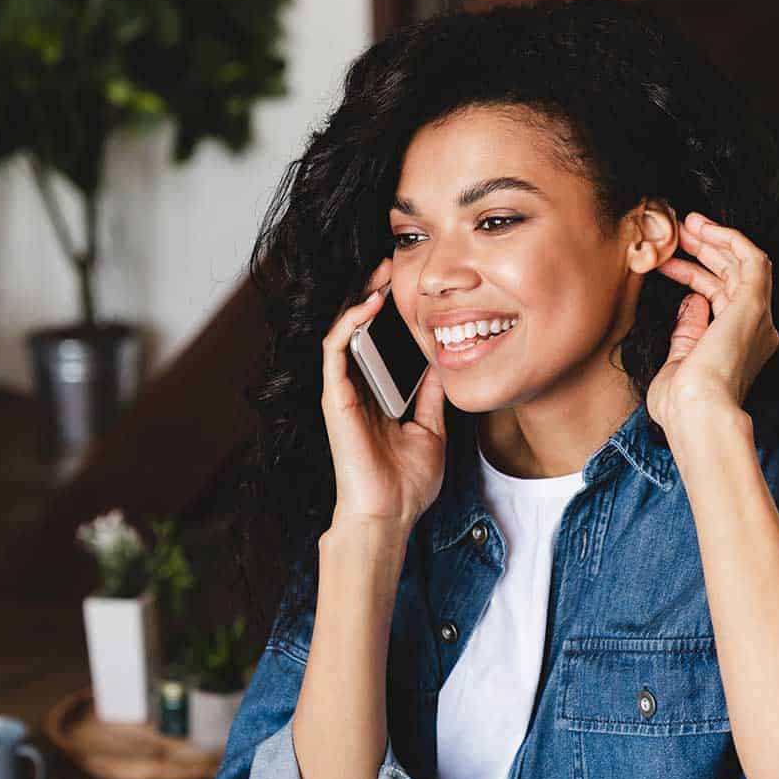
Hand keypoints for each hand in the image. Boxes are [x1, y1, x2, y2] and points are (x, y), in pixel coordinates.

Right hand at [320, 259, 447, 530]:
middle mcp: (356, 388)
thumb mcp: (431, 429)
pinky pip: (335, 351)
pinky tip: (368, 305)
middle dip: (372, 292)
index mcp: (376, 394)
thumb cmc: (406, 483)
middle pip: (358, 329)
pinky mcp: (335, 397)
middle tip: (393, 262)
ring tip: (380, 272)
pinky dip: (349, 323)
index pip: (378, 340)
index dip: (389, 310)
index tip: (410, 283)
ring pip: (342, 330)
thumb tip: (443, 363)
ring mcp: (343, 391)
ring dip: (359, 298)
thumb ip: (430, 396)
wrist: (389, 516)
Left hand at [647, 212, 778, 433]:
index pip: (720, 298)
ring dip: (715, 239)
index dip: (694, 275)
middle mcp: (756, 329)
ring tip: (686, 223)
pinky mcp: (755, 304)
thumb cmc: (682, 405)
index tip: (667, 262)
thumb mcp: (679, 362)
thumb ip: (687, 332)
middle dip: (705, 251)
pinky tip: (703, 228)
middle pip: (733, 277)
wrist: (697, 414)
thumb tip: (691, 301)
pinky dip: (730, 239)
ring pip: (744, 263)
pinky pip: (752, 258)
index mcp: (739, 345)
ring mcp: (758, 316)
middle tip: (676, 232)